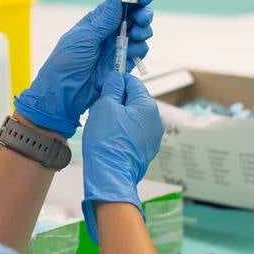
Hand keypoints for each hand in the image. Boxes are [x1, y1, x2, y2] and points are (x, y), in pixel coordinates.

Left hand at [14, 0, 152, 137]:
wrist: (65, 94)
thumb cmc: (67, 62)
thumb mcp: (85, 38)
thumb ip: (104, 19)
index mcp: (96, 21)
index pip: (119, 3)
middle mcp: (108, 32)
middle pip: (134, 17)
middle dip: (143, 14)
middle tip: (143, 19)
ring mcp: (117, 47)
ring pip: (140, 33)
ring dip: (143, 31)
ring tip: (136, 35)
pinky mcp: (123, 64)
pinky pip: (139, 51)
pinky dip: (140, 48)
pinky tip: (133, 50)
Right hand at [81, 71, 163, 242]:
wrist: (110, 175)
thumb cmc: (107, 141)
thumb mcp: (105, 105)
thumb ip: (112, 87)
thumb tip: (116, 78)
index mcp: (148, 107)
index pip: (132, 82)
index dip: (115, 81)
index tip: (101, 86)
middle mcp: (155, 121)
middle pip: (133, 100)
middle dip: (116, 100)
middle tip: (98, 106)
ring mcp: (152, 138)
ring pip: (132, 116)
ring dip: (118, 115)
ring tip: (102, 124)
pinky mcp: (145, 150)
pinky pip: (133, 132)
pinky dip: (121, 130)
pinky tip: (108, 136)